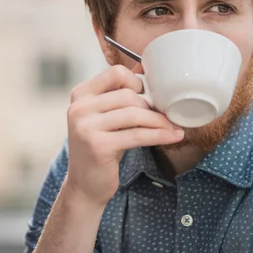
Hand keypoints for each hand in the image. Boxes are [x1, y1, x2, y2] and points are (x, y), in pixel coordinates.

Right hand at [64, 64, 183, 206]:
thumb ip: (119, 94)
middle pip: (128, 95)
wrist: (85, 185)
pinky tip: (173, 136)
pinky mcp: (98, 145)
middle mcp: (79, 107)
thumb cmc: (100, 147)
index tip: (148, 97)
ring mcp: (86, 127)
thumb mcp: (104, 116)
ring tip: (173, 126)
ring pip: (135, 114)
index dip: (137, 82)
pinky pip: (137, 135)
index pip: (116, 73)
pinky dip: (159, 135)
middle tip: (167, 115)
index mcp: (80, 94)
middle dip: (152, 106)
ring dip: (159, 121)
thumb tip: (147, 67)